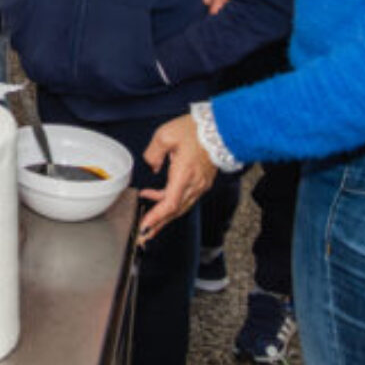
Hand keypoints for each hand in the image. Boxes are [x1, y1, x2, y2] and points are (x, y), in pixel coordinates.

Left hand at [138, 115, 216, 242]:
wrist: (220, 129)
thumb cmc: (194, 131)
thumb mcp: (165, 136)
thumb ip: (153, 153)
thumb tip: (151, 165)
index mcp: (184, 174)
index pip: (170, 203)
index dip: (157, 217)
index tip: (145, 225)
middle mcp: (194, 184)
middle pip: (175, 211)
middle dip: (159, 224)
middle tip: (143, 235)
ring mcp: (200, 185)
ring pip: (181, 207)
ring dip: (165, 217)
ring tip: (150, 225)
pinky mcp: (202, 182)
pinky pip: (186, 199)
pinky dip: (172, 204)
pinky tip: (160, 201)